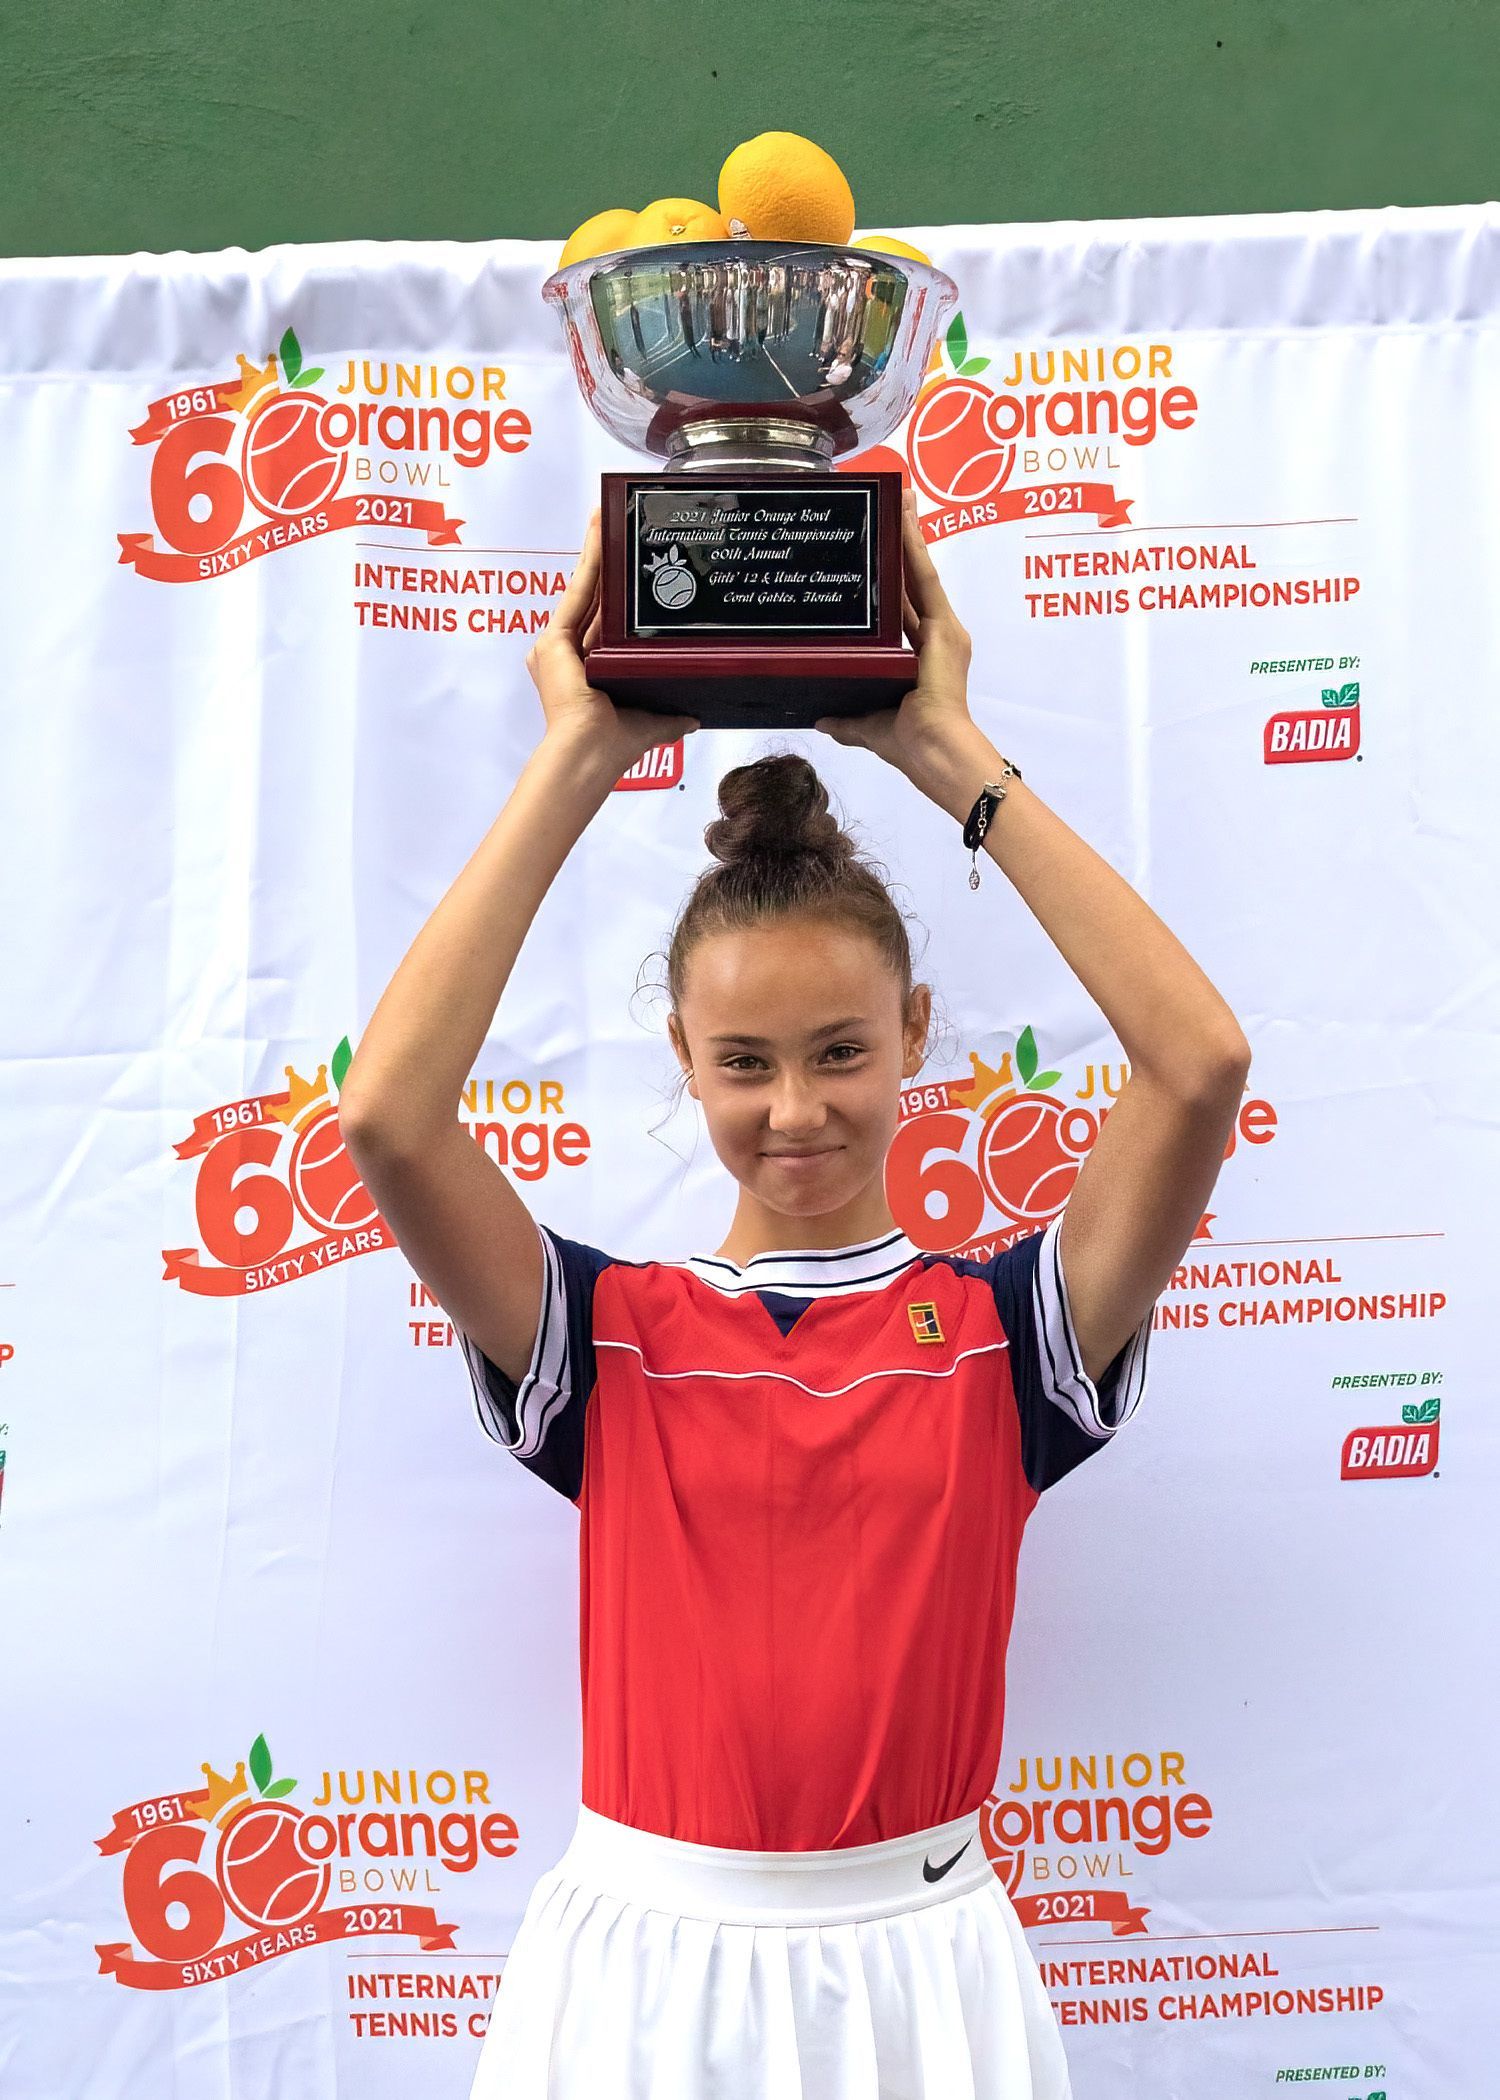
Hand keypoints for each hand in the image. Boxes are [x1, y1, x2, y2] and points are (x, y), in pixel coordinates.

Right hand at [525, 510, 698, 769]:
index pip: (601, 622)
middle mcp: (566, 655)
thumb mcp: (650, 722)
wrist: (591, 753)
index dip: (611, 592)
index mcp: (584, 671)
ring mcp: (557, 646)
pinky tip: (598, 532)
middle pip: (590, 597)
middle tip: (611, 523)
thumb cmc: (613, 746)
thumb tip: (693, 718)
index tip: (623, 567)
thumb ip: (670, 718)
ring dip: (594, 550)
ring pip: (583, 588)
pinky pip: (578, 592)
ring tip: (604, 514)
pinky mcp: (553, 640)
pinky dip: (588, 560)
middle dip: (600, 560)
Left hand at [814, 491, 982, 783]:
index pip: (907, 609)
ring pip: (921, 572)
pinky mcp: (944, 627)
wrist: (933, 751)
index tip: (889, 550)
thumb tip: (822, 718)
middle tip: (900, 507)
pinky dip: (915, 547)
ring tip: (903, 497)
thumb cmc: (908, 745)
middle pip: (917, 581)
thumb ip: (846, 719)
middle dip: (908, 544)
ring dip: (912, 534)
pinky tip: (906, 519)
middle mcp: (937, 638)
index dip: (898, 579)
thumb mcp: (867, 726)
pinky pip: (924, 578)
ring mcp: (944, 630)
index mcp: (922, 659)